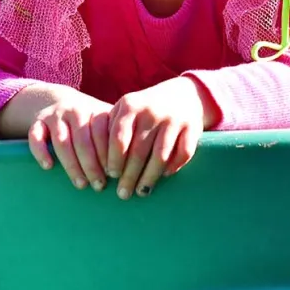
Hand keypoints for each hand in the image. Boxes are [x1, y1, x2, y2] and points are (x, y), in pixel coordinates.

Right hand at [16, 85, 113, 190]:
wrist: (60, 101)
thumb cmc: (90, 122)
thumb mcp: (105, 122)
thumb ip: (119, 137)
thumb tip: (138, 165)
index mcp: (95, 111)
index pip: (103, 132)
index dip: (108, 154)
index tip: (115, 174)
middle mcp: (75, 110)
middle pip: (83, 140)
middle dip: (92, 165)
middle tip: (98, 185)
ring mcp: (55, 116)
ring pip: (61, 141)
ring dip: (72, 164)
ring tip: (81, 183)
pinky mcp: (38, 121)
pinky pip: (36, 136)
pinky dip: (41, 151)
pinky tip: (49, 166)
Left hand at [106, 77, 214, 199]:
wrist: (184, 94)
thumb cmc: (145, 109)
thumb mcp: (126, 110)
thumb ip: (110, 128)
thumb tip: (97, 163)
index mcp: (131, 106)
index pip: (118, 138)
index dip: (113, 160)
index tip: (111, 176)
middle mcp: (152, 112)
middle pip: (138, 152)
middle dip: (129, 177)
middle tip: (123, 194)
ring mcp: (174, 120)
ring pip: (160, 157)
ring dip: (149, 178)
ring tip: (141, 192)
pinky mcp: (193, 128)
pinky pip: (183, 154)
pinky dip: (173, 167)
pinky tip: (165, 176)